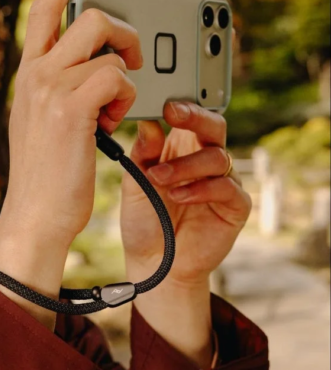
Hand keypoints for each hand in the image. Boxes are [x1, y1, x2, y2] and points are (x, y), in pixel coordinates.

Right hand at [1, 0, 141, 246]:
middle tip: (131, 64)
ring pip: (109, 45)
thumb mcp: (45, 118)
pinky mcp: (72, 109)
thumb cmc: (49, 172)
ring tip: (114, 109)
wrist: (36, 214)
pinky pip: (117, 76)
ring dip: (127, 75)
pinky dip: (125, 98)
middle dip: (125, 34)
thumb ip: (63, 85)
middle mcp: (36, 72)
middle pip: (91, 14)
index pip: (45, 5)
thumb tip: (103, 64)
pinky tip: (112, 124)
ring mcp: (51, 88)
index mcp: (30, 71)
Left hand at [120, 101, 251, 287]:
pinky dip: (202, 189)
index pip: (190, 117)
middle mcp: (205, 160)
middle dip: (195, 117)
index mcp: (181, 149)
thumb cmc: (145, 221)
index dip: (182, 106)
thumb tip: (147, 122)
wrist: (154, 265)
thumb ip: (142, 154)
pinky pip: (227, 188)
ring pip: (217, 157)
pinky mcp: (235, 207)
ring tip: (159, 179)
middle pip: (214, 126)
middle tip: (173, 115)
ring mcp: (223, 182)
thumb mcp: (135, 184)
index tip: (164, 103)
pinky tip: (180, 196)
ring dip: (186, 165)